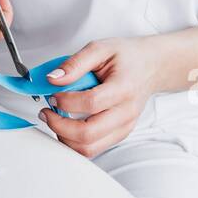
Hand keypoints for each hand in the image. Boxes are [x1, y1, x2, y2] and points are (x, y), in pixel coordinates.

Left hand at [38, 37, 159, 157]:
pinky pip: (93, 148)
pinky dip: (74, 141)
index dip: (66, 101)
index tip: (53, 94)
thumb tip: (52, 79)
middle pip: (88, 133)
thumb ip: (74, 63)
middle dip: (59, 125)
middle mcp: (126, 112)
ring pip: (89, 147)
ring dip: (64, 137)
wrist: (151, 67)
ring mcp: (124, 127)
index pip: (91, 103)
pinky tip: (67, 125)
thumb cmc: (127, 57)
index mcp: (124, 88)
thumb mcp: (100, 48)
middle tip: (47, 112)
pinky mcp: (120, 135)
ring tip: (55, 119)